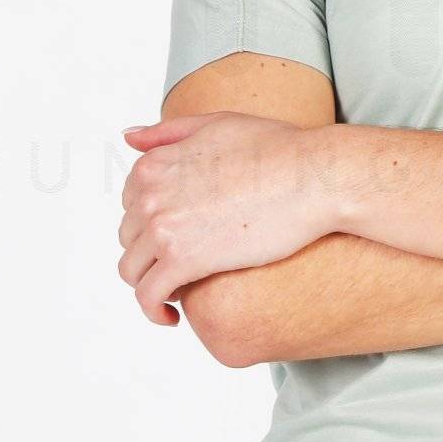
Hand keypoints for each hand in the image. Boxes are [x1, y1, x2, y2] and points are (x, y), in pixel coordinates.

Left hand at [117, 113, 338, 324]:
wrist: (313, 177)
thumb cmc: (277, 149)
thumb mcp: (216, 125)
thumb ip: (167, 133)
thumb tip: (129, 139)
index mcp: (154, 165)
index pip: (130, 205)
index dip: (153, 222)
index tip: (178, 234)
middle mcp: (149, 195)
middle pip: (130, 238)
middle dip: (152, 252)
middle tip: (186, 263)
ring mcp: (164, 229)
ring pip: (133, 270)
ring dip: (151, 282)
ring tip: (180, 290)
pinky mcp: (184, 261)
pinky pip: (148, 296)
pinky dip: (153, 310)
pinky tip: (172, 316)